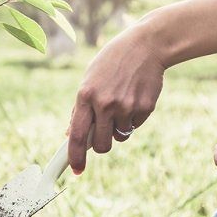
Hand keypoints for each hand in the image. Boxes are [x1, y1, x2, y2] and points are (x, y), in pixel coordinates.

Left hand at [68, 23, 164, 173]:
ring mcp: (126, 107)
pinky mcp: (144, 108)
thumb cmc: (113, 62)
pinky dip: (134, 118)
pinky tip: (135, 97)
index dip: (75, 157)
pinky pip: (135, 125)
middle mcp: (105, 103)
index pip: (77, 135)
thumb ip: (80, 107)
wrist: (146, 45)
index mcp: (86, 95)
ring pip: (120, 136)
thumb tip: (70, 134)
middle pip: (101, 145)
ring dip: (119, 128)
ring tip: (122, 103)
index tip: (76, 170)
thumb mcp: (90, 79)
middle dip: (102, 146)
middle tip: (104, 134)